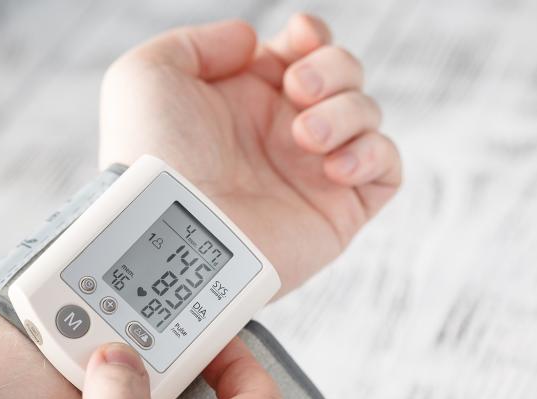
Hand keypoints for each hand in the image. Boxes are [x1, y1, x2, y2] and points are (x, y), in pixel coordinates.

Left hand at [100, 14, 401, 293]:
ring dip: (346, 112)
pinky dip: (373, 155)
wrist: (172, 222)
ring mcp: (312, 171)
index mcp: (248, 98)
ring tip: (305, 137)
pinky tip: (333, 166)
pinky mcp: (339, 210)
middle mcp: (283, 132)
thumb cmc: (153, 151)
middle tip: (298, 92)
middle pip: (345, 76)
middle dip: (333, 69)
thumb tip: (252, 42)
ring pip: (368, 115)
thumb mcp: (149, 73)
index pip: (305, 52)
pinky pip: (387, 170)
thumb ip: (201, 41)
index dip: (313, 37)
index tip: (299, 39)